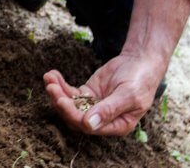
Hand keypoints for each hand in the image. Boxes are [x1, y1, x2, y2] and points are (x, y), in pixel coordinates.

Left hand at [43, 53, 166, 134]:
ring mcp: (93, 106)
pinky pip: (70, 92)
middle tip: (51, 87)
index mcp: (116, 125)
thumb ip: (109, 110)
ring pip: (70, 104)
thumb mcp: (128, 95)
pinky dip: (60, 84)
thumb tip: (89, 125)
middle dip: (61, 103)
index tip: (62, 100)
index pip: (89, 127)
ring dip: (57, 92)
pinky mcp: (87, 94)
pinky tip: (52, 74)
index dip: (73, 115)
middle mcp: (102, 119)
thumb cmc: (140, 80)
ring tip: (49, 78)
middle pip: (75, 117)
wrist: (141, 61)